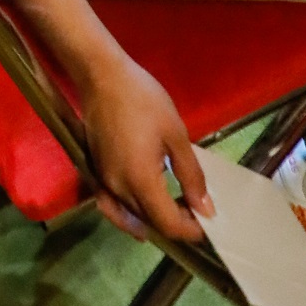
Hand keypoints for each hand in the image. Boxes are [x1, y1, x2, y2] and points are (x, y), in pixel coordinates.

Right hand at [76, 50, 208, 244]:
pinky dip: (128, 216)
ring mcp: (104, 181)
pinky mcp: (96, 171)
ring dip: (155, 219)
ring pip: (132, 217)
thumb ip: (191, 176)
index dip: (191, 230)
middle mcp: (119, 188)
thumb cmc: (142, 99)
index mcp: (141, 180)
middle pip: (151, 223)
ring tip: (175, 206)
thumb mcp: (176, 134)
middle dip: (176, 224)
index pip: (169, 224)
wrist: (101, 75)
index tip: (208, 220)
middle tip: (196, 208)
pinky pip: (112, 206)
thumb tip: (206, 209)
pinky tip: (140, 212)